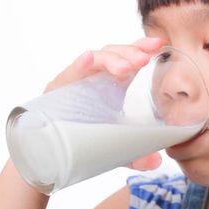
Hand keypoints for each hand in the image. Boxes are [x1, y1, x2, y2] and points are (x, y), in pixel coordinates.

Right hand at [45, 37, 164, 170]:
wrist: (49, 155)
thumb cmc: (84, 141)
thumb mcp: (116, 148)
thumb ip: (136, 154)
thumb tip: (156, 163)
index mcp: (112, 84)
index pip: (129, 59)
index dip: (142, 49)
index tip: (159, 45)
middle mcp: (95, 78)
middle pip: (114, 54)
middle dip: (131, 52)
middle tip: (145, 58)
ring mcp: (77, 80)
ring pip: (96, 58)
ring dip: (113, 59)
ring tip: (128, 67)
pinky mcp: (59, 87)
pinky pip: (71, 71)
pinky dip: (81, 65)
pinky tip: (90, 60)